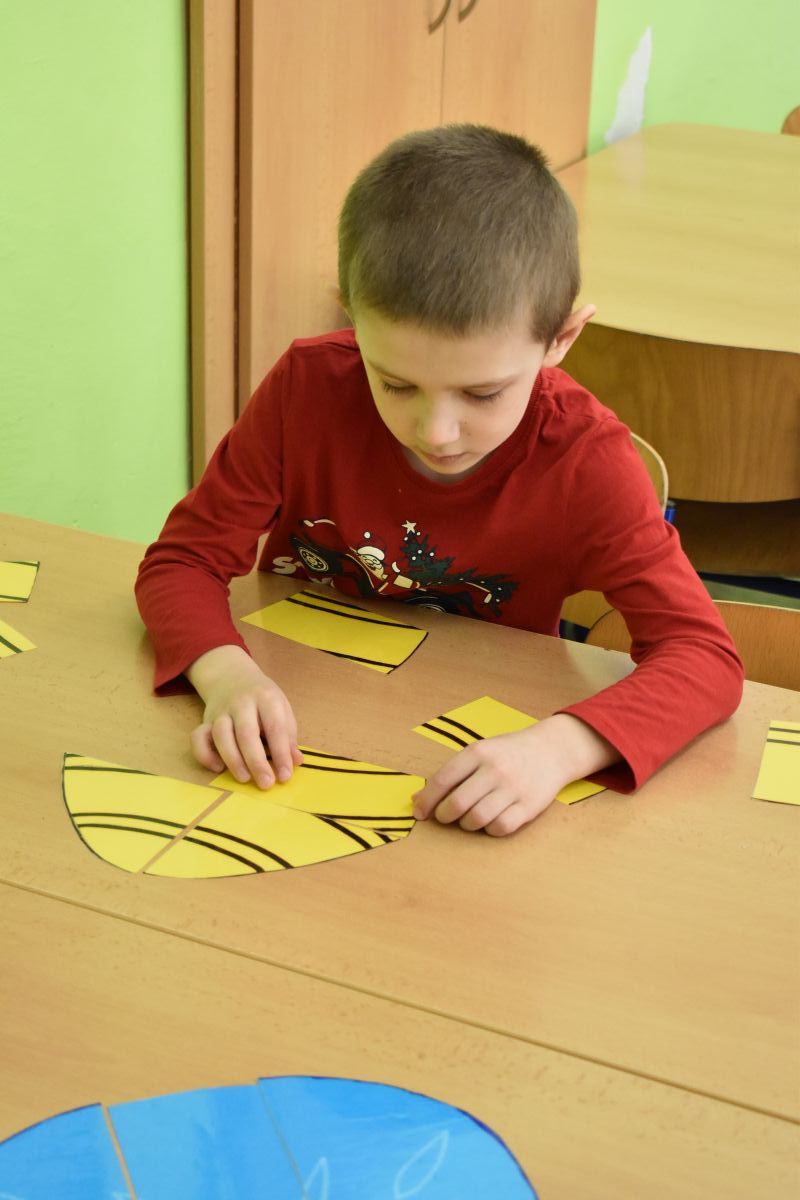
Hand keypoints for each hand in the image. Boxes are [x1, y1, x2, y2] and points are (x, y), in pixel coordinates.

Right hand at [186, 645, 301, 787]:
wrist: (232, 676)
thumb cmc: (263, 698)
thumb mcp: (281, 708)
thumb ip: (289, 734)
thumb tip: (296, 761)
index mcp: (266, 697)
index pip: (275, 727)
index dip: (281, 753)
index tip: (285, 776)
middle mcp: (241, 703)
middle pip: (246, 733)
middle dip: (256, 761)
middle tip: (266, 784)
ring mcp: (221, 711)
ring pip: (221, 735)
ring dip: (232, 759)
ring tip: (244, 779)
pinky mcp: (205, 720)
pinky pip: (198, 737)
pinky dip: (205, 754)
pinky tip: (218, 768)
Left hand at [412, 714, 617, 836]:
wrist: (551, 750)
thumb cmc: (508, 753)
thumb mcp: (480, 751)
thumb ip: (452, 773)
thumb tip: (418, 800)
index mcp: (478, 752)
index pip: (443, 780)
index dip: (427, 800)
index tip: (420, 813)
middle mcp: (495, 769)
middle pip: (457, 804)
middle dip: (444, 815)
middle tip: (446, 816)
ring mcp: (513, 788)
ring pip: (476, 819)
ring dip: (466, 824)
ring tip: (469, 817)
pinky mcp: (529, 806)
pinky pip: (500, 828)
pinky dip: (490, 829)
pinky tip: (490, 821)